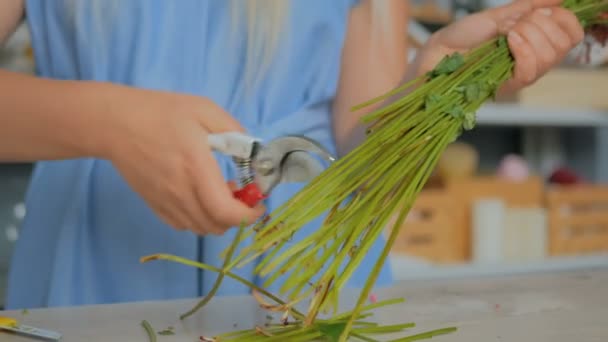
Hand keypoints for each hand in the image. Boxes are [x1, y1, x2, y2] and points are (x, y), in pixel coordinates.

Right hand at [102, 86, 264, 234]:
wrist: (114, 124)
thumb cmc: (160, 113)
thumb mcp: (204, 110)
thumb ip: (233, 130)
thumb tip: (253, 151)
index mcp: (196, 169)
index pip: (226, 212)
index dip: (248, 216)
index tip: (259, 204)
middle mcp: (181, 193)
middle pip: (217, 226)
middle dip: (237, 216)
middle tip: (241, 193)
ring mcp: (165, 202)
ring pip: (200, 229)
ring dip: (218, 218)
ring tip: (220, 193)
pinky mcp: (153, 205)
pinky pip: (182, 225)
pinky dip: (198, 219)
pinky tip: (199, 197)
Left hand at [412, 0, 584, 93]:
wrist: (434, 57)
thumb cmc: (460, 39)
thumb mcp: (497, 17)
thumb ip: (527, 8)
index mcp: (534, 44)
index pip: (572, 35)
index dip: (565, 19)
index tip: (542, 10)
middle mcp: (531, 61)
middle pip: (565, 44)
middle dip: (545, 23)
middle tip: (517, 23)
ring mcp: (518, 74)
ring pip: (550, 55)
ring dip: (532, 34)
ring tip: (508, 32)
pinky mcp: (505, 86)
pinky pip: (530, 71)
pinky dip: (523, 49)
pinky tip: (509, 40)